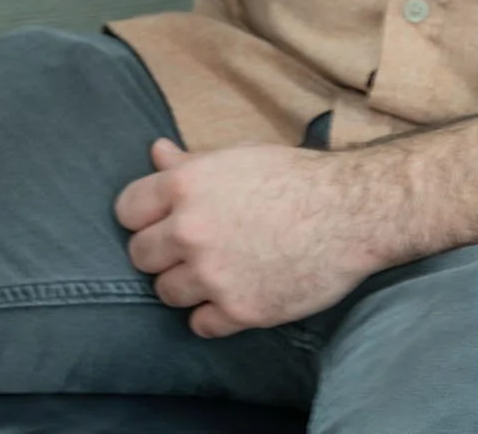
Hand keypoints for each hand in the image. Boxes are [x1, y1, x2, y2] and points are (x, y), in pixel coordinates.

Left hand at [115, 139, 382, 338]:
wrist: (352, 213)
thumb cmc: (295, 178)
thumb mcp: (237, 158)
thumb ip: (189, 163)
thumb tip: (156, 152)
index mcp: (184, 186)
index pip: (126, 211)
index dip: (143, 218)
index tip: (160, 223)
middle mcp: (190, 232)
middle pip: (140, 256)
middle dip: (161, 254)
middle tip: (190, 250)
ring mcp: (214, 275)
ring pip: (166, 293)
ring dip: (185, 286)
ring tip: (215, 273)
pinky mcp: (241, 310)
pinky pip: (200, 325)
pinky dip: (213, 316)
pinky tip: (232, 297)